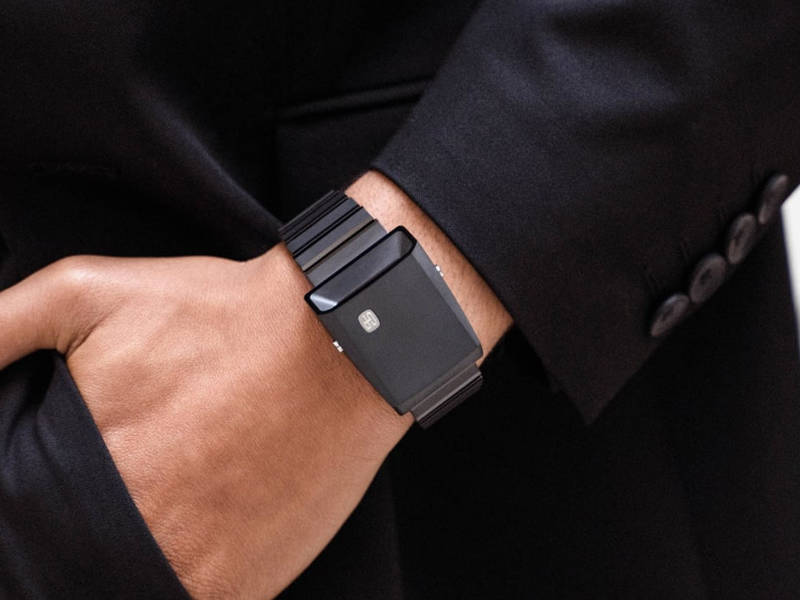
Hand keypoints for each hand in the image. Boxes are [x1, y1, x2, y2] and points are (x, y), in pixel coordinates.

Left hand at [0, 172, 510, 597]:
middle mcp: (120, 535)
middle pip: (64, 565)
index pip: (14, 530)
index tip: (56, 486)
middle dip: (75, 536)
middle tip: (126, 485)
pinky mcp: (243, 589)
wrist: (340, 341)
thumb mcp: (86, 290)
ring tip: (162, 505)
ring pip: (117, 589)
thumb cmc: (220, 315)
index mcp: (68, 473)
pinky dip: (175, 581)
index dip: (25, 516)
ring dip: (120, 564)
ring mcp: (187, 572)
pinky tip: (194, 530)